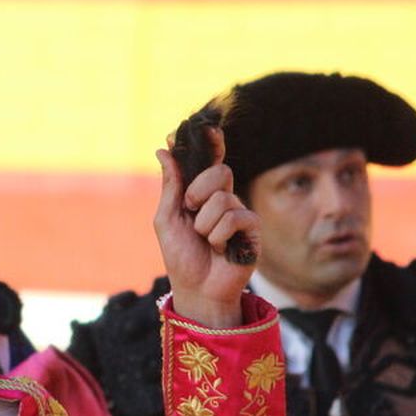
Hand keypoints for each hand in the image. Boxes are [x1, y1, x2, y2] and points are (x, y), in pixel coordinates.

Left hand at [153, 129, 258, 327]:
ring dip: (205, 224)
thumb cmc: (181, 256)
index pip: (210, 161)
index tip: (205, 127)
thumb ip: (170, 186)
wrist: (197, 288)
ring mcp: (240, 212)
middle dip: (198, 191)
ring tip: (206, 241)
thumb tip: (163, 150)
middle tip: (191, 212)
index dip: (210, 142)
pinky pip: (234, 218)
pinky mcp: (252, 229)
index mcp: (202, 193)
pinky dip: (219, 237)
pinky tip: (222, 250)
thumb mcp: (167, 219)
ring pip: (222, 198)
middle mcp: (224, 198)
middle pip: (220, 171)